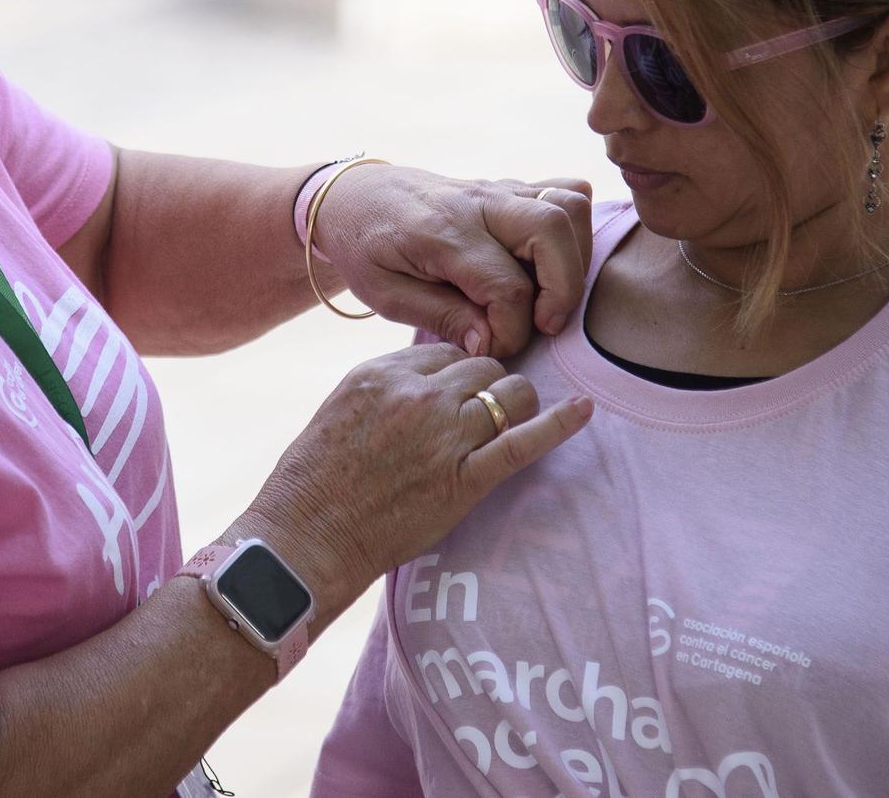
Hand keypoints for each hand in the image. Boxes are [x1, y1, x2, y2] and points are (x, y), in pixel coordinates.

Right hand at [238, 342, 593, 612]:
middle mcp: (417, 395)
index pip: (445, 350)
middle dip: (486, 387)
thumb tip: (427, 376)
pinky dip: (559, 424)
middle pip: (482, 366)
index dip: (455, 373)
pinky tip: (584, 410)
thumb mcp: (341, 407)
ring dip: (512, 405)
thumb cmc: (315, 479)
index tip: (455, 395)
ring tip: (504, 426)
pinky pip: (523, 442)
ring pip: (508, 393)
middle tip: (477, 419)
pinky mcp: (464, 480)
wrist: (305, 538)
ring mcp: (444, 436)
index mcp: (382, 373)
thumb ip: (387, 386)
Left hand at [311, 166, 592, 356]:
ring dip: (574, 257)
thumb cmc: (365, 248)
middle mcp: (476, 202)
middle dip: (562, 288)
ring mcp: (498, 189)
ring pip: (568, 205)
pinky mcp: (510, 187)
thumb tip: (492, 343)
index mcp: (440, 231)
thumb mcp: (385, 295)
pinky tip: (553, 261)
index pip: (505, 285)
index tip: (494, 350)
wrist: (353, 197)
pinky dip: (575, 226)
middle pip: (551, 228)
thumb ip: (441, 318)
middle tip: (543, 326)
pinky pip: (564, 191)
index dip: (512, 330)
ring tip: (549, 296)